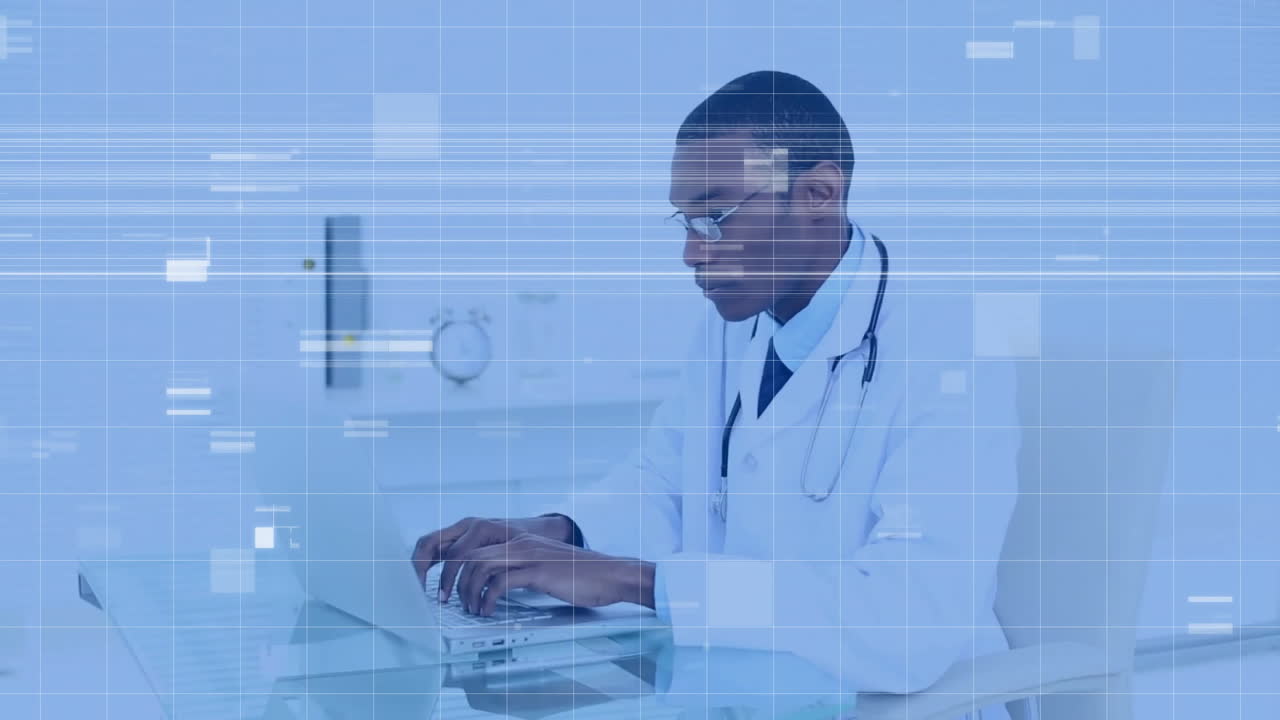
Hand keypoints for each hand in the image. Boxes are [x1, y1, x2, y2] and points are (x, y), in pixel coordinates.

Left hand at [455, 533, 654, 615]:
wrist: (611, 574)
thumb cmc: (581, 576)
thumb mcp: (544, 567)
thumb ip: (520, 569)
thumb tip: (495, 586)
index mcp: (520, 540)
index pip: (475, 546)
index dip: (455, 565)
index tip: (449, 586)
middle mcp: (520, 543)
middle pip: (470, 554)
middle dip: (452, 579)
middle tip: (450, 601)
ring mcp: (529, 555)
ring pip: (480, 566)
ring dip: (468, 590)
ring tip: (471, 609)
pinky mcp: (538, 571)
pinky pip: (500, 582)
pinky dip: (488, 598)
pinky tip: (489, 611)